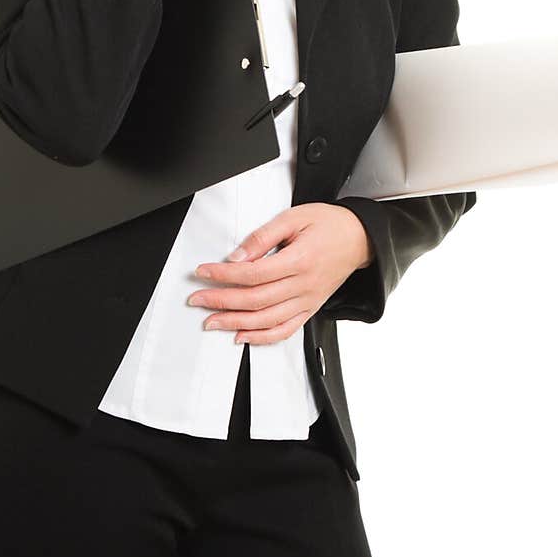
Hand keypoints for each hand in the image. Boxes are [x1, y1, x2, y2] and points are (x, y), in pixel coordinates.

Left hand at [186, 204, 374, 343]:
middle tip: (198, 300)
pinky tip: (243, 336)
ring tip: (212, 322)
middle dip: (221, 301)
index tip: (203, 272)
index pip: (253, 274)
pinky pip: (285, 330)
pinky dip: (262, 338)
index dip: (224, 275)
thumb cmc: (328, 224)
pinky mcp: (310, 308)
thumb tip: (237, 256)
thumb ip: (263, 237)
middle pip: (256, 300)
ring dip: (236, 323)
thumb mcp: (294, 218)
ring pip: (267, 320)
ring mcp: (308, 300)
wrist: (359, 238)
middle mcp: (303, 285)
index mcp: (299, 260)